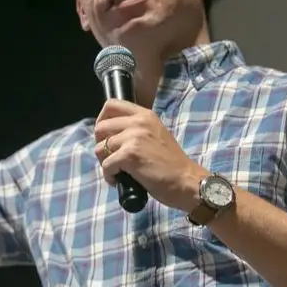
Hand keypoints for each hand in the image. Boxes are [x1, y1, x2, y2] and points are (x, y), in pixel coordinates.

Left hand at [93, 99, 208, 211]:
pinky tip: (119, 180)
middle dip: (101, 145)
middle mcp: (138, 122)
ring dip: (105, 163)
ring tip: (118, 172)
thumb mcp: (155, 135)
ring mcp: (133, 137)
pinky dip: (109, 176)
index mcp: (145, 115)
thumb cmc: (171, 164)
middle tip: (112, 158)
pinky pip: (106, 165)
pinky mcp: (129, 155)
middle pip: (100, 127)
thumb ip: (136, 130)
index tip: (106, 136)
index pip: (111, 105)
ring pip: (100, 148)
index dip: (102, 120)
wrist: (186, 181)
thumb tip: (111, 136)